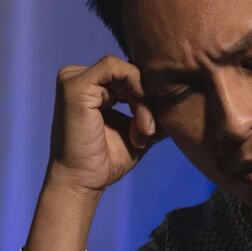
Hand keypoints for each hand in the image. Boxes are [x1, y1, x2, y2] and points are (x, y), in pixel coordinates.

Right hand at [45, 56, 156, 196]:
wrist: (83, 182)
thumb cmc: (106, 161)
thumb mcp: (136, 130)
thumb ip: (150, 110)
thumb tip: (178, 97)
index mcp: (90, 87)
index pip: (128, 75)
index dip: (148, 95)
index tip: (154, 128)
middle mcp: (78, 77)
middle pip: (128, 71)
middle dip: (147, 100)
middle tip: (150, 131)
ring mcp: (73, 79)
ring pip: (125, 70)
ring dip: (143, 99)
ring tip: (145, 130)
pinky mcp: (75, 86)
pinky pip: (115, 67)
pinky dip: (135, 88)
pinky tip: (140, 115)